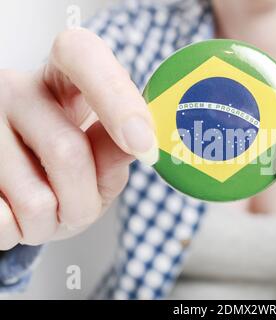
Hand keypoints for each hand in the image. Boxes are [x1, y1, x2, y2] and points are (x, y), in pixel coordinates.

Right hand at [0, 28, 157, 248]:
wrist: (8, 190)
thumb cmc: (61, 170)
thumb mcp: (97, 161)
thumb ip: (115, 152)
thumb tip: (139, 144)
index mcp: (59, 79)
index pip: (83, 56)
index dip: (117, 99)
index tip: (143, 144)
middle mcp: (14, 89)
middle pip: (67, 151)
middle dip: (84, 201)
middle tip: (76, 208)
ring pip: (36, 199)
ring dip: (51, 224)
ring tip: (41, 208)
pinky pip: (1, 221)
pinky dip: (19, 233)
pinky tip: (12, 211)